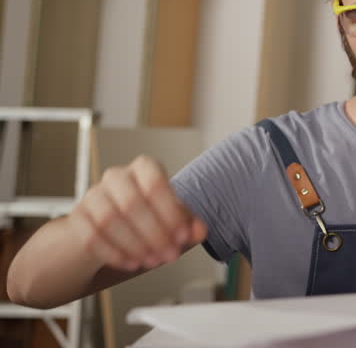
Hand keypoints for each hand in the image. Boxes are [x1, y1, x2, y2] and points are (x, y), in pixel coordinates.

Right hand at [68, 155, 206, 271]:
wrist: (113, 232)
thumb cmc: (150, 220)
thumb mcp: (174, 222)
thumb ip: (190, 225)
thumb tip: (199, 231)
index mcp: (144, 169)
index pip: (154, 181)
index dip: (170, 211)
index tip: (182, 236)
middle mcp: (117, 177)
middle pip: (131, 201)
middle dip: (154, 233)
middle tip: (170, 255)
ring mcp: (93, 195)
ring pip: (108, 218)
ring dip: (134, 245)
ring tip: (152, 261)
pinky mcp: (77, 218)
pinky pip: (90, 236)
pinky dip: (113, 254)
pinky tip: (130, 264)